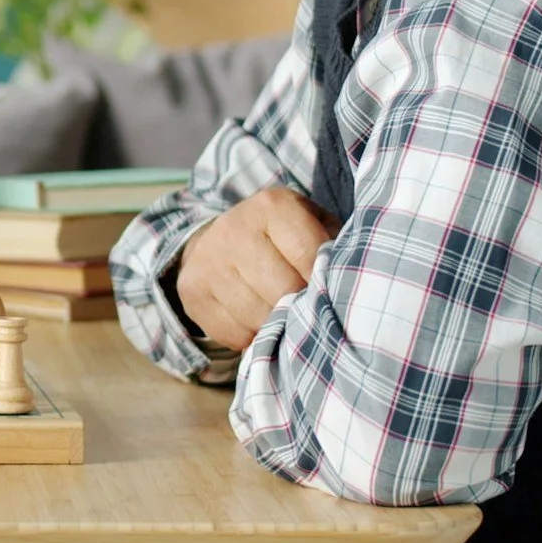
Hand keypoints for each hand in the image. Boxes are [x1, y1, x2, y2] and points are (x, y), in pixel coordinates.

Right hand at [174, 187, 341, 350]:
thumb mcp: (314, 227)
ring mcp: (208, 260)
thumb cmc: (283, 239)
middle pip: (283, 290)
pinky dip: (251, 335)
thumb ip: (336, 248)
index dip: (324, 282)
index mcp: (272, 206)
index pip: (310, 257)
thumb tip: (350, 288)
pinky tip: (254, 318)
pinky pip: (234, 334)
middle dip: (300, 306)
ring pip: (258, 316)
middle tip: (306, 306)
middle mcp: (234, 228)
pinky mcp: (191, 290)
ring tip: (280, 312)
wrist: (219, 240)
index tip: (327, 290)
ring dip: (276, 323)